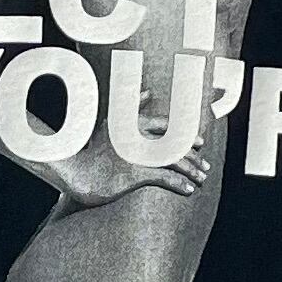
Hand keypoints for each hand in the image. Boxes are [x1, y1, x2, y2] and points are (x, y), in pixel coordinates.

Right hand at [55, 123, 214, 205]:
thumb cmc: (95, 152)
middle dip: (193, 157)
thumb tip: (148, 91)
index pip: (168, 127)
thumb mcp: (113, 124)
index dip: (187, 135)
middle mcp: (138, 136)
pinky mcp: (134, 173)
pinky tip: (188, 190)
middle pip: (175, 144)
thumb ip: (133, 107)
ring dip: (191, 171)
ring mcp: (137, 155)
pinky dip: (179, 184)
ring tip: (201, 180)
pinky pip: (164, 178)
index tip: (200, 143)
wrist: (76, 174)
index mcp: (134, 123)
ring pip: (174, 161)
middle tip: (205, 167)